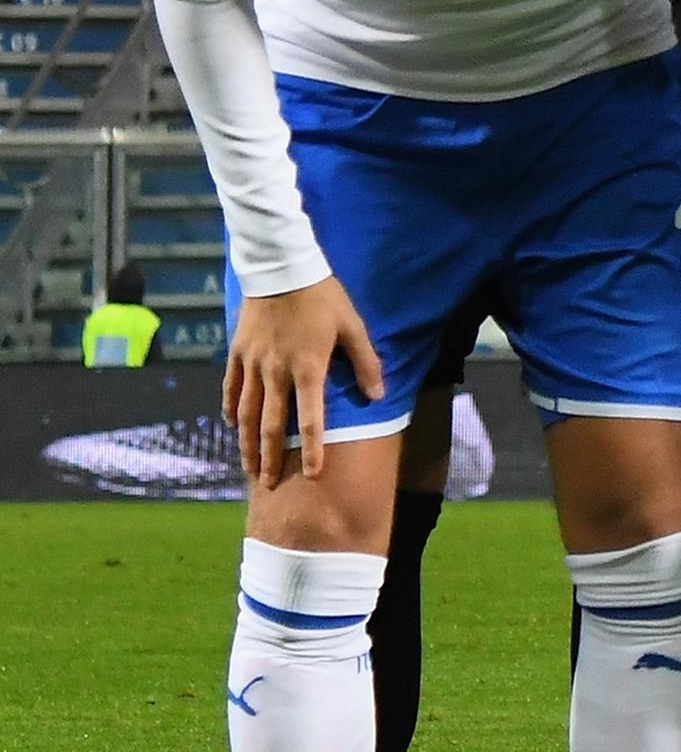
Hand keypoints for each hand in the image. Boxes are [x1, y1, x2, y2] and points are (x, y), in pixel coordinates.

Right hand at [225, 276, 383, 489]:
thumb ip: (365, 362)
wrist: (281, 268)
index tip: (313, 475)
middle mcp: (276, 372)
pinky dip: (231, 408)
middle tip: (268, 484)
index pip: (311, 418)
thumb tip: (377, 395)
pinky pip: (231, 387)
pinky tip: (233, 424)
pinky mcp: (237, 352)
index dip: (313, 449)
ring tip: (248, 466)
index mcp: (308, 368)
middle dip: (269, 457)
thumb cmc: (323, 298)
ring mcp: (252, 364)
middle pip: (271, 424)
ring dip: (247, 442)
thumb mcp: (353, 326)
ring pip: (246, 412)